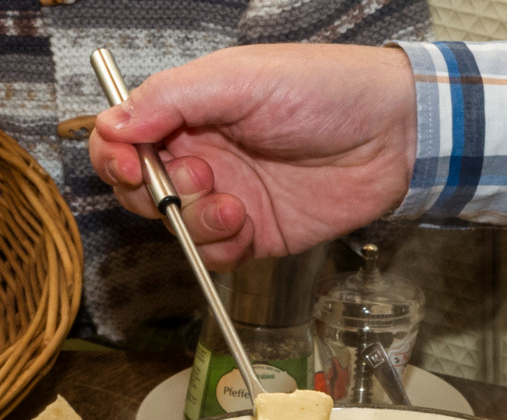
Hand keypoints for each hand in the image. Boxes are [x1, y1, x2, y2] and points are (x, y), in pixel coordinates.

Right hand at [89, 44, 415, 268]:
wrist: (392, 134)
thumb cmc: (325, 89)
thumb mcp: (240, 78)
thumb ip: (172, 98)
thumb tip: (114, 122)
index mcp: (191, 110)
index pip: (126, 137)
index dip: (117, 156)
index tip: (132, 166)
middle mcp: (203, 154)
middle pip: (141, 190)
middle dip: (156, 193)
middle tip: (197, 178)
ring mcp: (227, 196)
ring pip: (175, 228)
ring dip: (193, 222)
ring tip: (232, 204)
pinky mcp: (255, 234)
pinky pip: (214, 255)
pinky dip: (219, 247)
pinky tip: (246, 223)